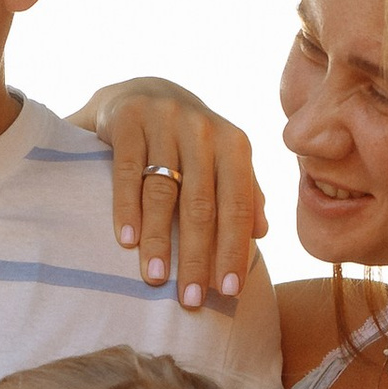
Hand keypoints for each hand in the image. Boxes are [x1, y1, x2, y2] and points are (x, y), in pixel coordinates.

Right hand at [76, 76, 267, 309]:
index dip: (233, 249)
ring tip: (155, 278)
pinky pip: (127, 171)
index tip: (228, 291)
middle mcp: (203, 129)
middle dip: (197, 256)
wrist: (142, 89)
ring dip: (158, 239)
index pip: (237, 205)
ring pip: (163, 191)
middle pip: (201, 204)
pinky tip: (125, 241)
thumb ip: (243, 190)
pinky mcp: (128, 119)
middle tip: (191, 299)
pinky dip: (126, 208)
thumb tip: (262, 232)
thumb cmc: (188, 139)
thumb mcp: (222, 159)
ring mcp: (165, 121)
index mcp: (234, 143)